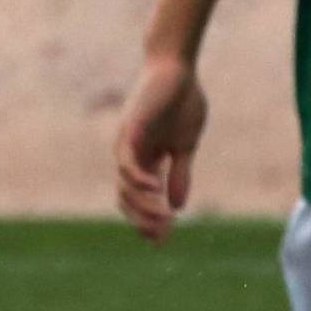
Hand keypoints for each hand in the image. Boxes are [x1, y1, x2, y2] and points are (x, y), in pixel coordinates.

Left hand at [115, 56, 208, 243]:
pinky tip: (155, 191)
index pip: (140, 198)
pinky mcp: (130, 130)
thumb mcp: (185, 146)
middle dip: (143, 220)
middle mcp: (131, 155)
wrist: (177, 69)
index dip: (149, 220)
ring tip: (162, 219)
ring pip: (126, 185)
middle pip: (127, 198)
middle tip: (161, 236)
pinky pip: (128, 161)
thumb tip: (178, 207)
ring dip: (143, 205)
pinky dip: (138, 179)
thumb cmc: (181, 102)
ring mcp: (127, 143)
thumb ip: (180, 174)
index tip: (163, 241)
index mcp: (146, 160)